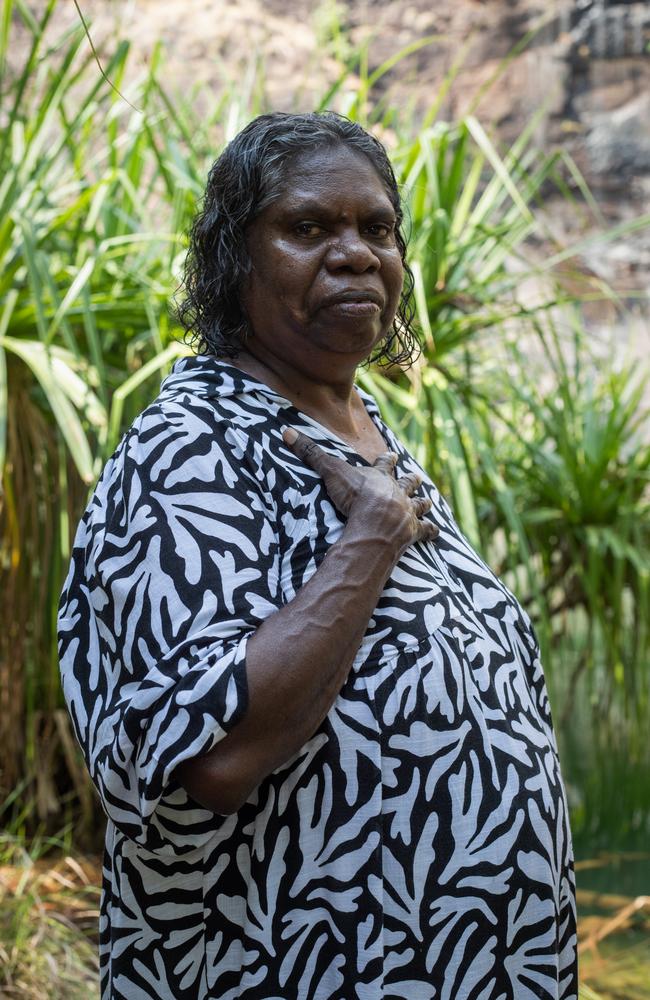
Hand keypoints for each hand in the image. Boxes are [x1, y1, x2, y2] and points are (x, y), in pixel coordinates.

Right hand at [282, 428, 438, 555]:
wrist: (376, 522)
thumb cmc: (355, 496)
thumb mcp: (331, 471)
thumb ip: (311, 453)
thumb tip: (287, 432)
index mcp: (382, 477)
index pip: (386, 463)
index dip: (388, 459)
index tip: (394, 453)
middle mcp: (398, 492)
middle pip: (408, 483)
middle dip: (411, 480)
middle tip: (417, 476)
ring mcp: (408, 512)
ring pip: (420, 504)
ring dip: (423, 503)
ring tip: (429, 502)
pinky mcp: (413, 532)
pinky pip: (427, 531)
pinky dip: (431, 531)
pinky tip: (436, 533)